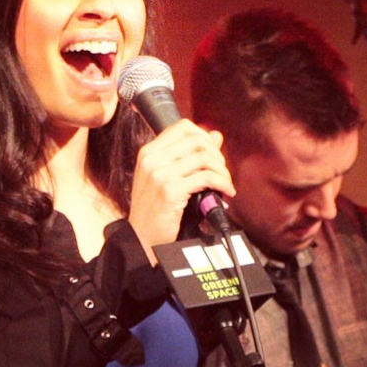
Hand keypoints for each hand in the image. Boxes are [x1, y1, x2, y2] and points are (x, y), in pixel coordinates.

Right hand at [127, 119, 234, 262]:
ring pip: (204, 157)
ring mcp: (160, 174)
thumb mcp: (166, 178)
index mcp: (149, 153)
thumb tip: (215, 135)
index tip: (212, 153)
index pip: (183, 127)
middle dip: (216, 155)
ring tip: (224, 183)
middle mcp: (152, 159)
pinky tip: (225, 191)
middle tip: (221, 172)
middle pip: (197, 140)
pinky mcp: (170, 190)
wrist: (141, 239)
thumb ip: (188, 156)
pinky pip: (206, 177)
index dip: (204, 137)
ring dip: (222, 170)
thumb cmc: (154, 210)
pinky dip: (222, 183)